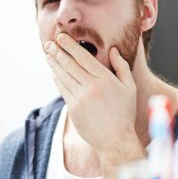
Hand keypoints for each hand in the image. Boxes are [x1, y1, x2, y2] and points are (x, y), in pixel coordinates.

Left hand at [44, 33, 139, 164]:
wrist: (115, 141)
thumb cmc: (124, 113)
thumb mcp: (129, 87)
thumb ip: (121, 66)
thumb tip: (112, 50)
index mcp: (105, 79)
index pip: (83, 57)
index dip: (70, 46)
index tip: (61, 37)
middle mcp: (91, 87)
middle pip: (70, 65)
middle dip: (57, 52)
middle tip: (48, 43)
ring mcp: (80, 98)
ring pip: (63, 76)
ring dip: (54, 64)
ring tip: (48, 54)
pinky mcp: (73, 108)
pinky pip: (62, 89)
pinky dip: (57, 79)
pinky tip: (54, 71)